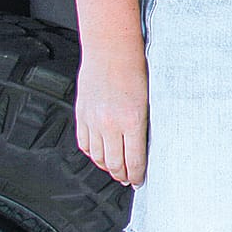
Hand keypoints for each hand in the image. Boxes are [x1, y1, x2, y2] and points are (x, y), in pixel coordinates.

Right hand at [76, 54, 147, 185]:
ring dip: (107, 167)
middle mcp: (110, 123)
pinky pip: (84, 144)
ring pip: (98, 156)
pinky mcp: (81, 115)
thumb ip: (145, 123)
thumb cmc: (135, 68)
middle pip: (114, 163)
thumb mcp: (150, 98)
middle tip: (128, 179)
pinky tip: (99, 155)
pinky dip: (92, 154)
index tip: (139, 180)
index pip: (134, 159)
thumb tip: (145, 145)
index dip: (137, 175)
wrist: (110, 50)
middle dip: (122, 175)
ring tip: (115, 170)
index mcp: (133, 120)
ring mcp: (93, 121)